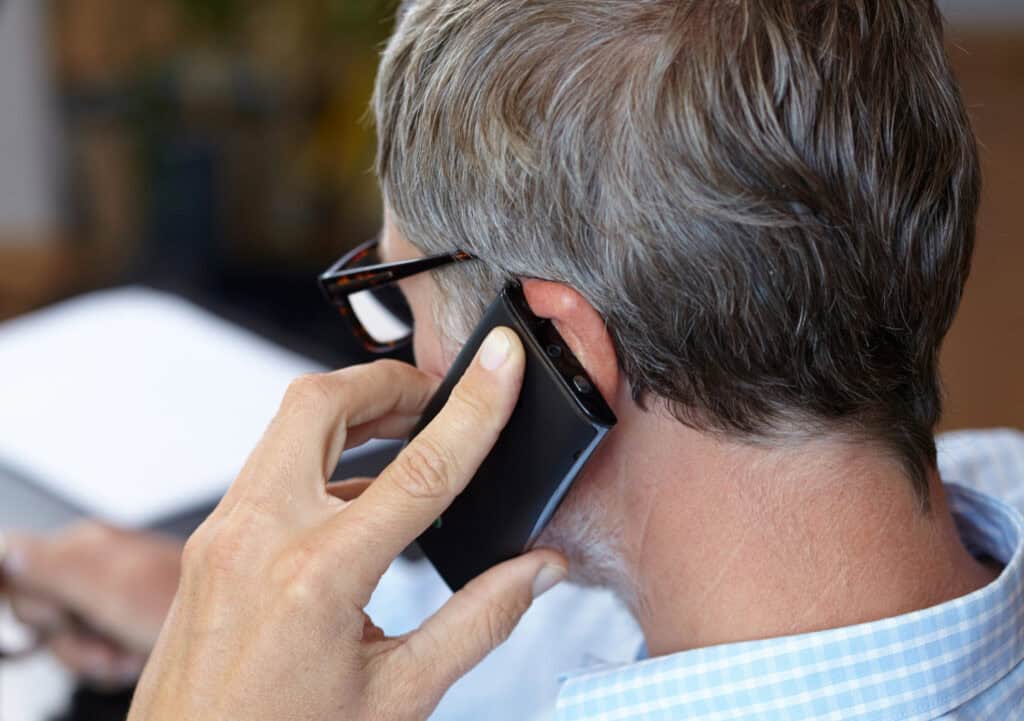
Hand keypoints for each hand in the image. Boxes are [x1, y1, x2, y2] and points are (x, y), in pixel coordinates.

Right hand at [2, 523, 181, 685]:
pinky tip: (136, 653)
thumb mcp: (113, 588)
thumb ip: (52, 567)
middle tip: (107, 635)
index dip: (30, 601)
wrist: (239, 628)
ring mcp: (108, 594)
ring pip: (63, 637)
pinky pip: (91, 651)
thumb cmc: (186, 604)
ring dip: (94, 653)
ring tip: (130, 646)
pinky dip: (111, 661)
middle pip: (34, 609)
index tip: (60, 616)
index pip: (14, 564)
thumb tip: (5, 549)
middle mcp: (92, 563)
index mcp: (84, 543)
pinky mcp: (121, 621)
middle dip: (68, 636)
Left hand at [127, 328, 567, 720]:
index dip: (473, 409)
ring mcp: (221, 537)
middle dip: (387, 381)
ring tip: (406, 430)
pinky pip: (266, 468)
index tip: (502, 364)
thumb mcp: (399, 697)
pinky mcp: (207, 546)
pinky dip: (319, 456)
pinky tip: (357, 490)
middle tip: (436, 394)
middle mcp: (257, 539)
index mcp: (317, 578)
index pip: (419, 470)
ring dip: (350, 412)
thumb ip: (479, 622)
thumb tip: (536, 570)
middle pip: (320, 403)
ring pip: (285, 427)